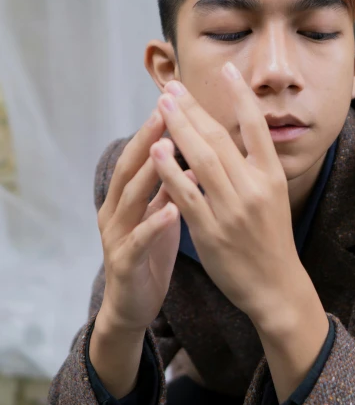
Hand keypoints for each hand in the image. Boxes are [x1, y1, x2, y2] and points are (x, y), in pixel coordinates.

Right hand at [96, 109, 183, 332]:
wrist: (131, 304)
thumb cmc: (149, 254)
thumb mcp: (160, 215)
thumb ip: (168, 187)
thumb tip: (188, 157)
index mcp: (127, 197)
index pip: (141, 156)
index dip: (155, 128)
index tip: (175, 100)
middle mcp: (116, 211)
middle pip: (130, 168)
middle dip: (147, 139)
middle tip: (165, 110)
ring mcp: (117, 236)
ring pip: (130, 198)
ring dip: (148, 172)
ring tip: (165, 148)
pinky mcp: (124, 263)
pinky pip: (140, 240)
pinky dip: (155, 223)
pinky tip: (172, 209)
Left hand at [150, 63, 299, 322]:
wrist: (276, 285)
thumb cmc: (271, 239)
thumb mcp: (272, 196)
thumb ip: (252, 167)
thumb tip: (228, 135)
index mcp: (272, 176)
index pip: (256, 126)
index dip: (241, 95)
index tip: (226, 68)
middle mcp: (254, 188)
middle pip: (220, 137)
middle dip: (193, 108)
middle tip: (173, 87)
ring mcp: (232, 209)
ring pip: (201, 159)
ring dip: (179, 128)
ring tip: (162, 105)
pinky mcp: (211, 231)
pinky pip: (186, 193)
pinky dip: (170, 169)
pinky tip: (157, 148)